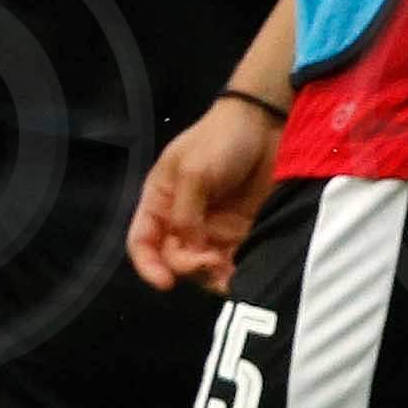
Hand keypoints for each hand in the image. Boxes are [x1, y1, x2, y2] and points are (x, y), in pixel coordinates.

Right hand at [130, 94, 280, 291]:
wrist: (266, 125)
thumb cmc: (221, 140)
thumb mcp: (195, 172)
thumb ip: (186, 214)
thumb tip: (189, 249)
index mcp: (160, 202)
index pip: (142, 242)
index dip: (148, 265)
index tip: (165, 283)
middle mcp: (182, 221)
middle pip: (174, 260)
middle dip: (188, 268)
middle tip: (211, 261)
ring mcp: (213, 228)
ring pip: (204, 267)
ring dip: (213, 277)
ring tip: (229, 275)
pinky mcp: (241, 232)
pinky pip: (233, 261)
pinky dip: (235, 271)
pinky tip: (244, 273)